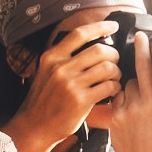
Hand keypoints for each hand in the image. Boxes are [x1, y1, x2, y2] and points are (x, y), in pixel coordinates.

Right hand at [12, 19, 123, 144]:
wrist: (35, 126)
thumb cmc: (44, 99)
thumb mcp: (47, 72)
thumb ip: (64, 58)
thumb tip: (91, 44)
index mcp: (52, 57)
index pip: (80, 34)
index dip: (100, 26)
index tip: (113, 26)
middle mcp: (60, 68)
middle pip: (99, 50)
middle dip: (114, 54)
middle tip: (116, 60)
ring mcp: (70, 84)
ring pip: (107, 68)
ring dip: (117, 72)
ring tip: (115, 77)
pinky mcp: (81, 100)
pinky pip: (108, 86)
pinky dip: (116, 87)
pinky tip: (113, 90)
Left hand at [109, 32, 151, 151]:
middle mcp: (150, 105)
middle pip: (143, 69)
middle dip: (141, 50)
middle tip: (140, 36)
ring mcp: (131, 109)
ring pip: (130, 83)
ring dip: (135, 83)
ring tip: (142, 99)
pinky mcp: (116, 115)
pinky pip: (119, 95)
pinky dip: (124, 96)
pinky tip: (131, 107)